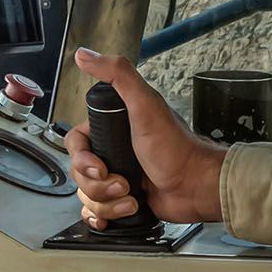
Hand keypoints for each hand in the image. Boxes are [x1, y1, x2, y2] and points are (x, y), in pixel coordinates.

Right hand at [62, 47, 225, 226]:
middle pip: (79, 173)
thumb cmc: (176, 148)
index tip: (99, 166)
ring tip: (132, 195)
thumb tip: (86, 55)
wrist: (197, 187)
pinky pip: (96, 212)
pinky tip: (120, 210)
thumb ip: (118, 75)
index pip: (75, 144)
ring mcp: (117, 176)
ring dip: (108, 202)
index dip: (82, 159)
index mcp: (113, 128)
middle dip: (99, 185)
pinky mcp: (123, 200)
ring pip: (87, 195)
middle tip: (124, 182)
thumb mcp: (146, 105)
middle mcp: (113, 151)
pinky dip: (105, 216)